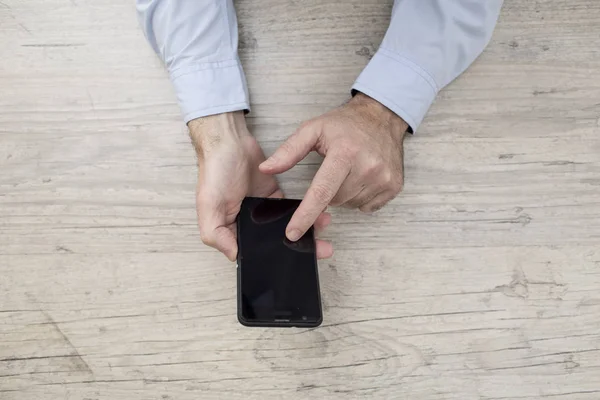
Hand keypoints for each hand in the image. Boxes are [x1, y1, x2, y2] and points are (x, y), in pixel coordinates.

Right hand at [190, 111, 333, 260]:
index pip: (253, 252)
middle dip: (296, 248)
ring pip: (286, 227)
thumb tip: (234, 256)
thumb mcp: (208, 205)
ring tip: (323, 230)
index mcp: (231, 231)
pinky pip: (292, 209)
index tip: (294, 262)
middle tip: (321, 250)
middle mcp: (247, 224)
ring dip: (305, 230)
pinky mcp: (275, 197)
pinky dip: (306, 212)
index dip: (272, 259)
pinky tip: (319, 214)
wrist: (229, 142)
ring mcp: (263, 211)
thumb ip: (216, 234)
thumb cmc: (214, 173)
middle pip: (274, 242)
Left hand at [259, 93, 407, 241]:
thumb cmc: (345, 124)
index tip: (293, 233)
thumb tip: (266, 168)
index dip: (305, 215)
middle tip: (333, 171)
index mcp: (345, 152)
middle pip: (334, 200)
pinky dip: (360, 197)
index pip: (322, 192)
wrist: (381, 116)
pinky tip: (362, 177)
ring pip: (350, 205)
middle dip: (327, 192)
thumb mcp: (313, 129)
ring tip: (348, 171)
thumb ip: (288, 151)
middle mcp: (367, 166)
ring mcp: (384, 178)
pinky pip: (367, 206)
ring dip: (344, 194)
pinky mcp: (394, 186)